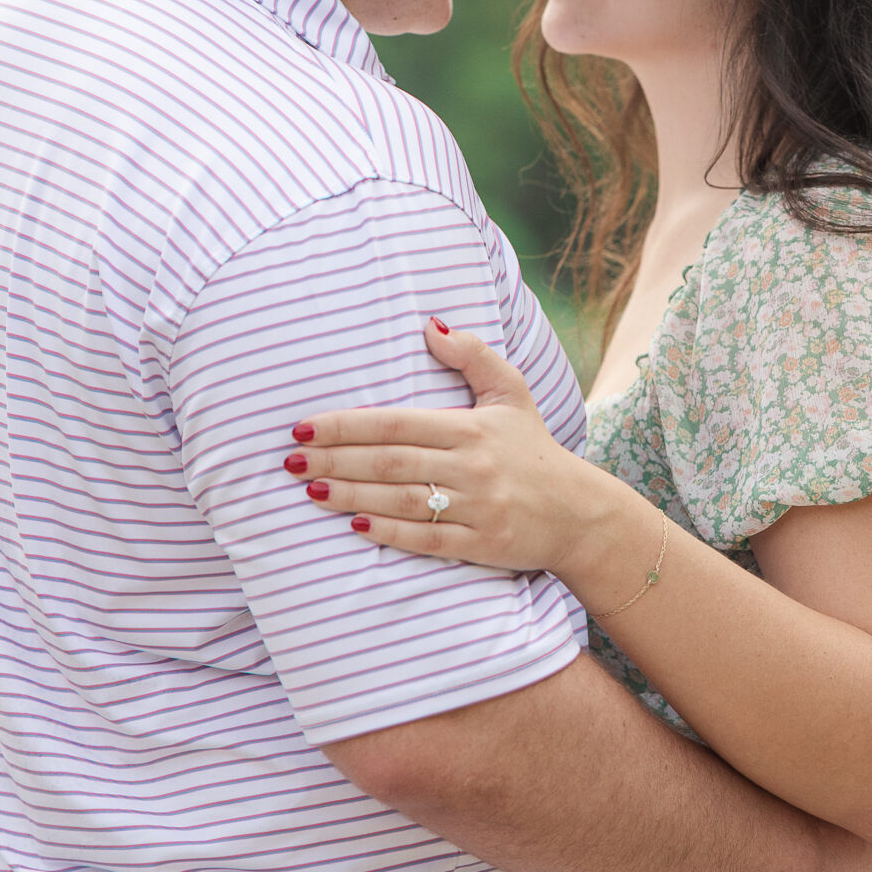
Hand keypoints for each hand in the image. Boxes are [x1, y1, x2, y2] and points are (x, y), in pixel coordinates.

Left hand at [287, 319, 620, 573]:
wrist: (581, 515)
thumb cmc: (534, 451)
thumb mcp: (513, 393)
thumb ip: (473, 356)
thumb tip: (428, 326)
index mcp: (472, 427)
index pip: (396, 422)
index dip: (346, 425)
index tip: (303, 428)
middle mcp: (472, 467)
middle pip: (390, 462)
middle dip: (335, 460)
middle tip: (291, 462)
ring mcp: (478, 508)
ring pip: (400, 500)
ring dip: (350, 495)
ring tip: (309, 491)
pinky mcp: (482, 545)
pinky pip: (426, 539)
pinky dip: (388, 532)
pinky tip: (353, 525)